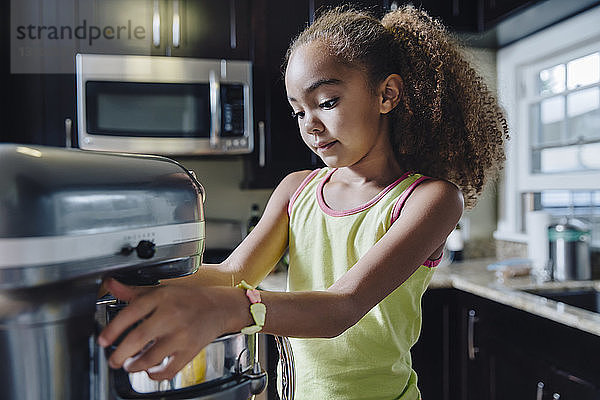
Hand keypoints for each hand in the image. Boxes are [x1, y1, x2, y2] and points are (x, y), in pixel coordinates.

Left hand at [97, 278, 231, 380]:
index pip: (131, 312)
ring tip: (129, 365)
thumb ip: (133, 291)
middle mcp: (171, 315)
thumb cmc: (189, 298)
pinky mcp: (190, 350)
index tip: (102, 340)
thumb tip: (110, 284)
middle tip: (113, 360)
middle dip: (120, 354)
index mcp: (162, 298)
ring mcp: (182, 334)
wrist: (220, 306)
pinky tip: (151, 371)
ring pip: (152, 357)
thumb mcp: (161, 290)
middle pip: (139, 337)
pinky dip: (156, 375)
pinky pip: (169, 369)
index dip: (113, 329)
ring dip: (135, 366)